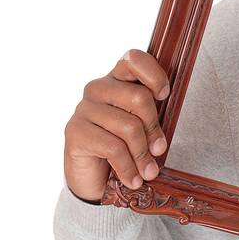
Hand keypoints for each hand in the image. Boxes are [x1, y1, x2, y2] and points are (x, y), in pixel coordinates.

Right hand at [63, 49, 170, 201]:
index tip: (164, 95)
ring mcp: (83, 109)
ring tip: (148, 173)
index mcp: (117, 80)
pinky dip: (128, 168)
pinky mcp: (75, 131)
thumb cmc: (123, 147)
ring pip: (128, 127)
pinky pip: (113, 147)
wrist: (92, 178)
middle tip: (159, 151)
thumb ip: (151, 121)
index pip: (133, 59)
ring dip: (142, 155)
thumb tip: (161, 142)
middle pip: (138, 98)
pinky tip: (133, 180)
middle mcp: (98, 89)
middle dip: (154, 129)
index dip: (153, 74)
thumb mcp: (141, 129)